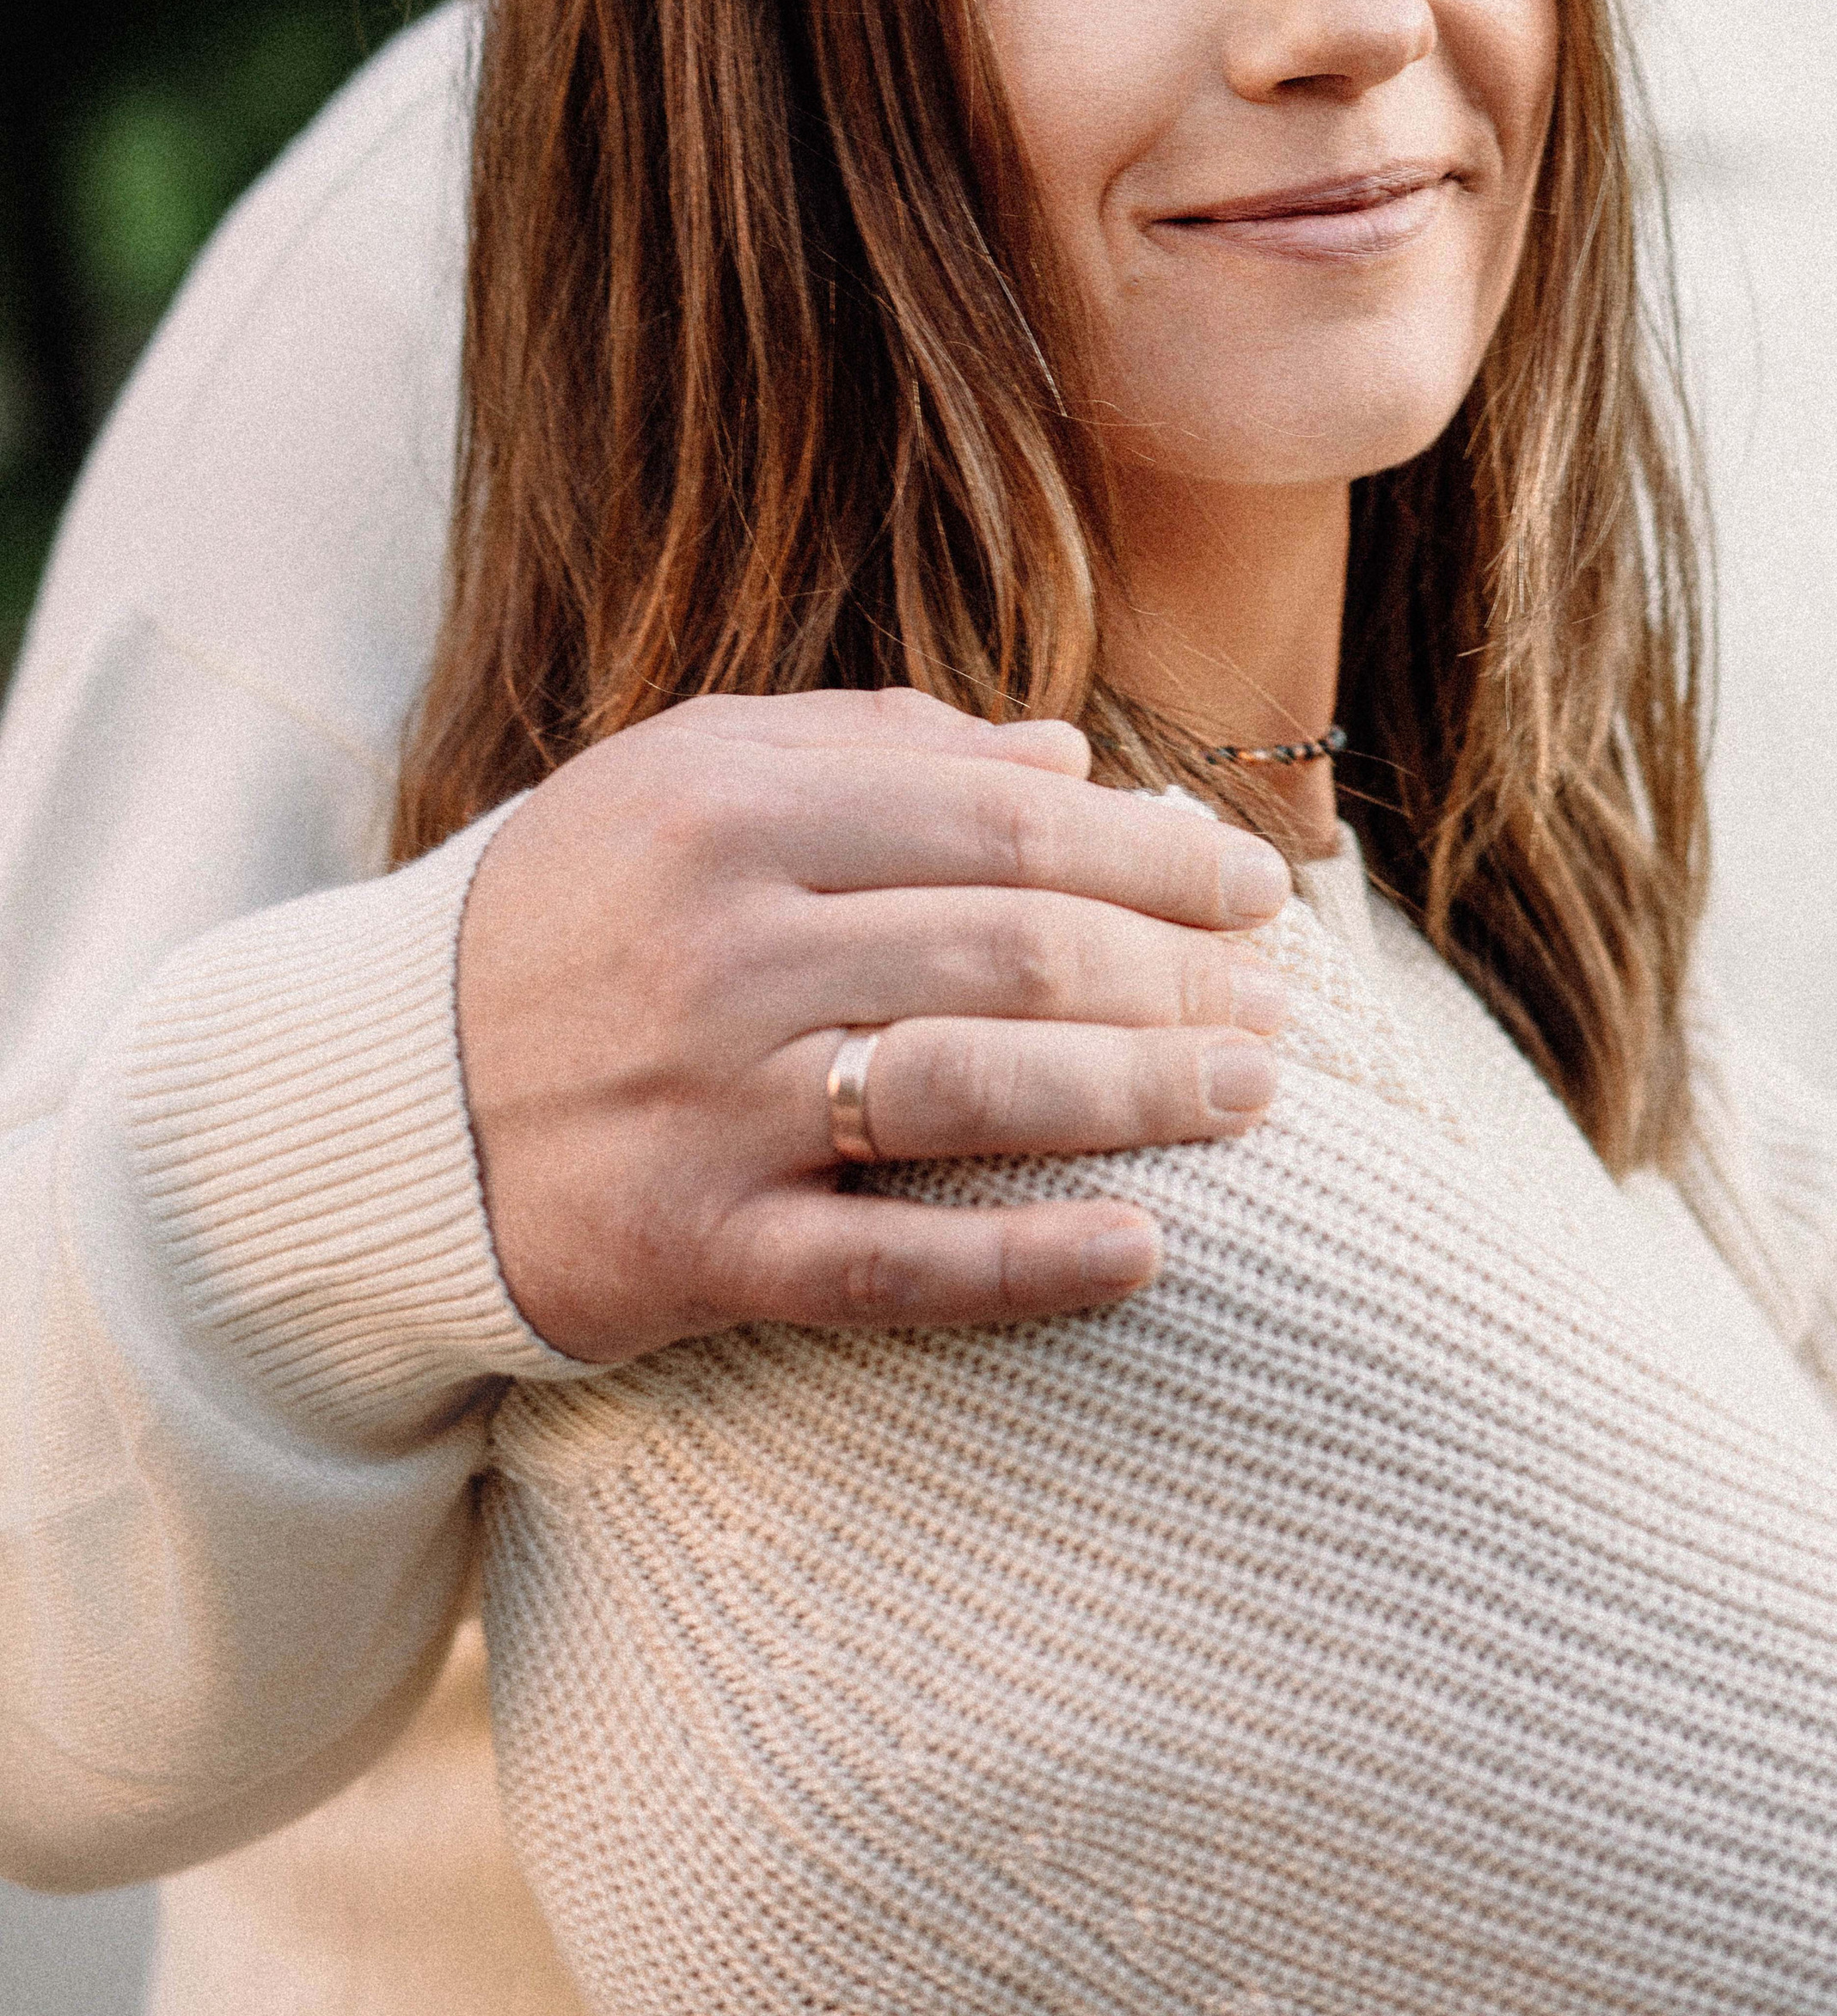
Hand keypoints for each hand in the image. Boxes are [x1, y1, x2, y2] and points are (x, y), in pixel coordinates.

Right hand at [456, 687, 1291, 1360]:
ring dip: (1142, 1094)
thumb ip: (875, 747)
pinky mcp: (689, 1250)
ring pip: (977, 1091)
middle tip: (1280, 1004)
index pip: (1003, 824)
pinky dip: (1026, 1264)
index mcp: (731, 806)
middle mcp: (723, 947)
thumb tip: (1068, 756)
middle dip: (1178, 974)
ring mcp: (708, 1104)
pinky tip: (1145, 1254)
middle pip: (1016, 951)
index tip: (1251, 885)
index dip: (1153, 856)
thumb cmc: (575, 912)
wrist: (376, 1097)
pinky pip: (889, 1269)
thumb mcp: (687, 774)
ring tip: (1254, 1096)